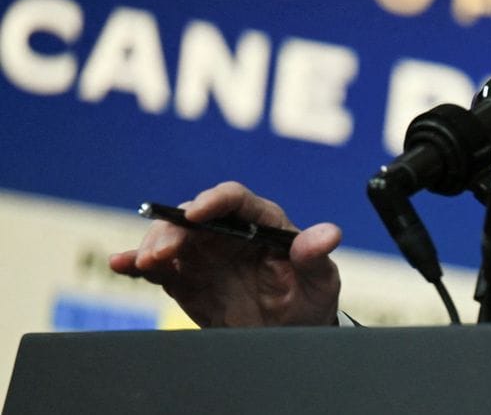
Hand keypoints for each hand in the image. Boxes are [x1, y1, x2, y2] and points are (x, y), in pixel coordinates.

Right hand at [109, 181, 342, 326]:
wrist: (289, 332)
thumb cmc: (309, 297)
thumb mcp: (320, 280)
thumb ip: (317, 256)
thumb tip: (328, 234)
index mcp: (263, 221)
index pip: (236, 200)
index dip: (215, 200)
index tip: (197, 212)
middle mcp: (229, 231)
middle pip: (194, 217)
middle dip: (174, 229)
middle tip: (163, 252)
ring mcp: (204, 254)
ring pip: (172, 238)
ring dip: (154, 246)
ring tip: (145, 264)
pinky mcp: (185, 279)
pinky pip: (158, 268)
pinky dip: (137, 264)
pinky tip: (121, 265)